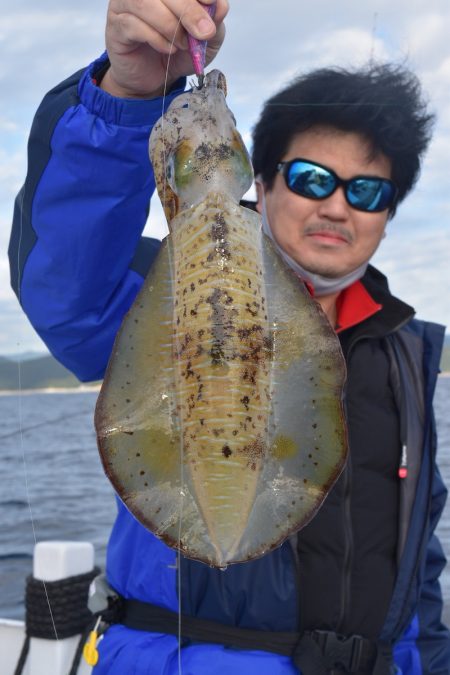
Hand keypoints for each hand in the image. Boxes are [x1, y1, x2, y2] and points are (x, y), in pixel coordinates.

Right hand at [101, 0, 228, 98]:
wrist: (155, 79)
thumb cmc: (178, 52)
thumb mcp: (204, 40)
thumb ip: (214, 21)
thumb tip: (221, 4)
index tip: (210, 3)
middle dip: (188, 9)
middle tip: (204, 32)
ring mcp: (125, 3)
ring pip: (146, 3)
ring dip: (171, 26)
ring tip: (183, 44)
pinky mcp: (116, 25)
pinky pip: (134, 25)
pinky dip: (156, 39)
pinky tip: (167, 49)